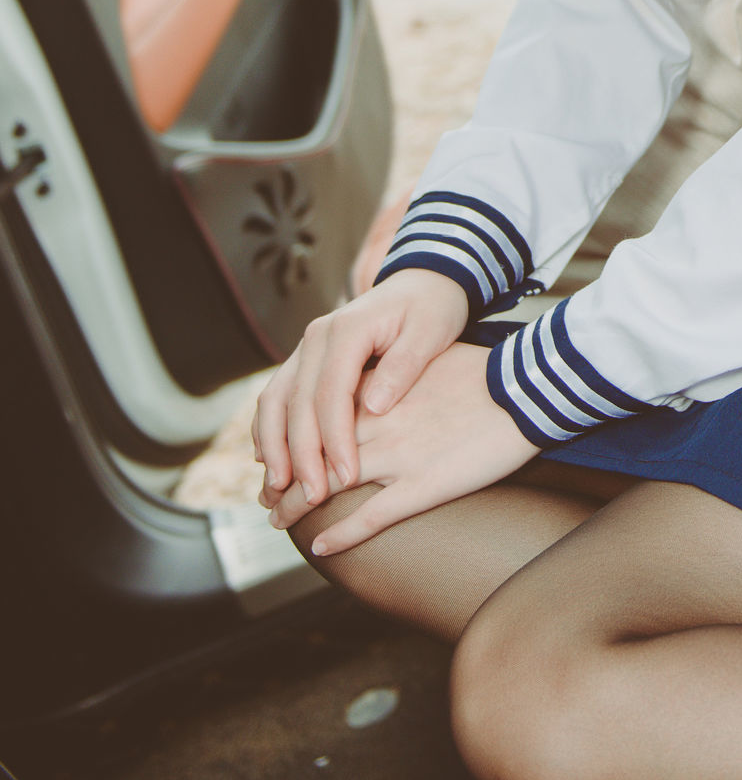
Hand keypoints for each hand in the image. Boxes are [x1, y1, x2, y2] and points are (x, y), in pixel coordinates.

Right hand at [254, 268, 470, 511]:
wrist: (423, 280)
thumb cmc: (432, 308)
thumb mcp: (430, 332)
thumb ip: (403, 367)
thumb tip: (374, 408)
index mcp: (347, 329)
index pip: (331, 394)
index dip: (335, 440)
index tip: (346, 478)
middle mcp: (316, 337)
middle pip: (296, 403)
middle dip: (300, 455)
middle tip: (311, 498)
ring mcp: (306, 348)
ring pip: (276, 401)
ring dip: (274, 447)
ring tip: (280, 490)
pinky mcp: (306, 360)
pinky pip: (278, 398)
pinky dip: (270, 431)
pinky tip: (272, 462)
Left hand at [273, 340, 538, 554]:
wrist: (526, 389)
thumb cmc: (485, 372)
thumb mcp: (431, 359)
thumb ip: (398, 369)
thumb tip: (379, 376)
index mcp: (379, 391)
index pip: (318, 415)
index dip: (292, 435)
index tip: (278, 449)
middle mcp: (379, 423)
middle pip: (312, 452)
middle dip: (283, 475)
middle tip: (265, 492)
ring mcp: (398, 457)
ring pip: (329, 485)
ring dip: (296, 506)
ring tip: (276, 520)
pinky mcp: (423, 485)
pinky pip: (371, 517)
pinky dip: (341, 534)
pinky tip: (320, 547)